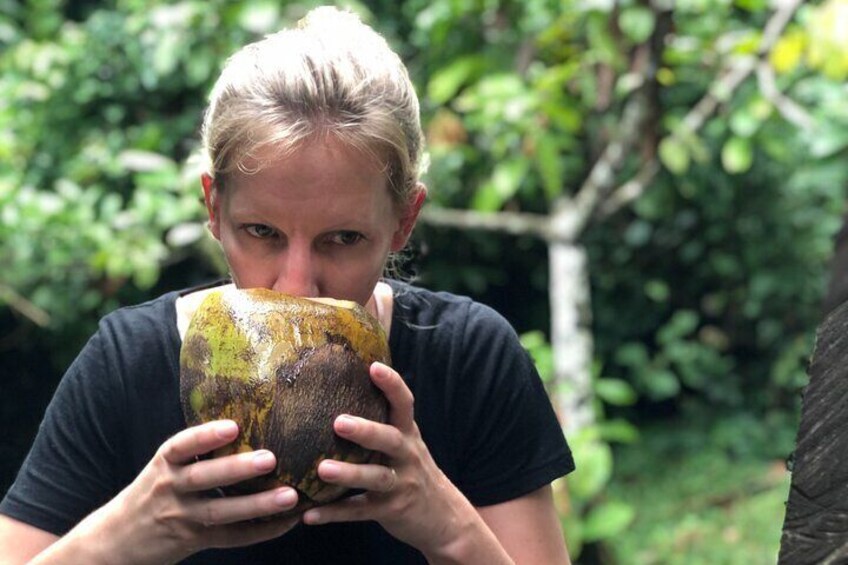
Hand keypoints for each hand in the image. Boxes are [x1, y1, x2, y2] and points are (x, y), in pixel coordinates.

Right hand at [67, 420, 299, 563]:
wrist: (115, 541)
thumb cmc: (152, 493)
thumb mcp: (163, 467)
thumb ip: (195, 451)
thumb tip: (245, 422)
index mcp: (164, 464)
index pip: (181, 446)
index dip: (206, 436)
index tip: (233, 425)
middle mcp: (170, 489)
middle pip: (203, 478)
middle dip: (237, 469)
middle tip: (271, 458)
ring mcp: (182, 518)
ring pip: (221, 512)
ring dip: (258, 505)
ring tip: (289, 496)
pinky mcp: (195, 541)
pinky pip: (231, 538)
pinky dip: (261, 531)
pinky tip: (287, 522)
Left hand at [301, 363, 481, 558]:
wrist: (445, 518)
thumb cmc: (413, 472)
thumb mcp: (406, 445)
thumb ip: (383, 424)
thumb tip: (342, 393)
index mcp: (409, 435)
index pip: (404, 404)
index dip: (392, 385)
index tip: (373, 367)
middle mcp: (408, 457)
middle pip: (390, 440)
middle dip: (367, 431)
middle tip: (339, 422)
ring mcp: (402, 485)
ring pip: (376, 478)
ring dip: (349, 473)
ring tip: (322, 470)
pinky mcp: (391, 511)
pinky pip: (360, 511)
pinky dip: (334, 513)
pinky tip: (308, 515)